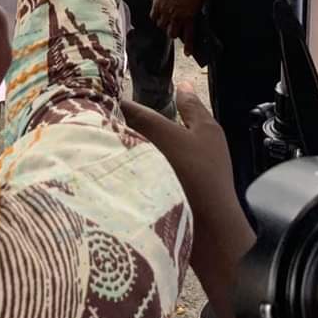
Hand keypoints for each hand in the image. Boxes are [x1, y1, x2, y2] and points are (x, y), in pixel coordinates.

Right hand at [122, 86, 264, 317]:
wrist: (208, 232)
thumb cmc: (193, 175)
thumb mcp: (167, 137)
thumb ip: (145, 117)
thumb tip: (122, 98)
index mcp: (205, 126)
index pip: (183, 99)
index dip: (161, 91)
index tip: (139, 85)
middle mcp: (200, 145)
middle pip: (169, 124)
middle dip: (143, 119)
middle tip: (111, 111)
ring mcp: (191, 169)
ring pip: (160, 148)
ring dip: (140, 144)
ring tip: (109, 137)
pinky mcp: (179, 189)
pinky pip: (156, 168)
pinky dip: (142, 164)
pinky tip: (120, 163)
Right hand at [151, 0, 202, 46]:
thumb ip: (195, 11)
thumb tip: (193, 17)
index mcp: (189, 15)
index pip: (189, 35)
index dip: (188, 46)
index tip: (187, 53)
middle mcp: (176, 15)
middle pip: (172, 33)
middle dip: (174, 33)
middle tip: (175, 29)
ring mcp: (164, 10)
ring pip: (162, 26)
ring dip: (165, 25)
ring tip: (167, 20)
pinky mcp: (156, 3)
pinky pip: (153, 16)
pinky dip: (156, 17)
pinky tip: (158, 14)